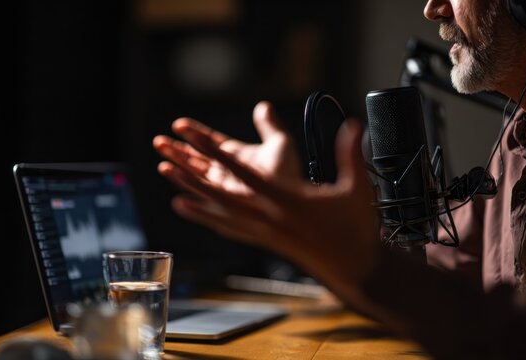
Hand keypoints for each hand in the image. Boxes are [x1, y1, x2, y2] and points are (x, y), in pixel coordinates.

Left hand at [153, 101, 380, 299]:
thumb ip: (350, 153)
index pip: (246, 171)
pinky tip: (191, 211)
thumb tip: (354, 125)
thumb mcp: (357, 188)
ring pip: (221, 213)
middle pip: (222, 194)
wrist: (354, 267)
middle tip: (168, 158)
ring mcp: (266, 232)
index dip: (219, 152)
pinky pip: (230, 229)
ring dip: (195, 196)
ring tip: (171, 183)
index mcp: (289, 200)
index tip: (195, 136)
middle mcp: (270, 217)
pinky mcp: (266, 242)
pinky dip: (208, 218)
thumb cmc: (355, 229)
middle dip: (194, 173)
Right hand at [153, 101, 300, 195]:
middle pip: (195, 159)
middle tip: (158, 141)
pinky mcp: (222, 198)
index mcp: (235, 156)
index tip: (179, 124)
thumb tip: (263, 106)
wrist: (292, 194)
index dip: (194, 133)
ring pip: (193, 173)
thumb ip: (268, 125)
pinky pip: (198, 188)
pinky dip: (184, 181)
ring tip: (161, 156)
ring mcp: (222, 185)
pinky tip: (170, 173)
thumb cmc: (289, 173)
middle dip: (177, 150)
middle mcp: (225, 171)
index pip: (209, 142)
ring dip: (176, 164)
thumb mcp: (279, 143)